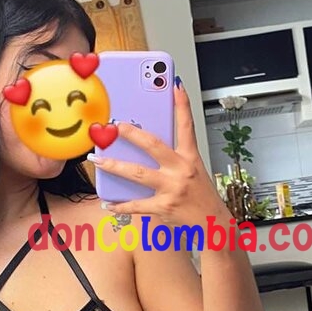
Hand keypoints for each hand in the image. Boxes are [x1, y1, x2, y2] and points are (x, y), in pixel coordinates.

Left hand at [89, 79, 229, 226]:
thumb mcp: (194, 171)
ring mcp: (172, 189)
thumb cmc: (202, 197)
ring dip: (113, 165)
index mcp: (190, 158)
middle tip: (114, 125)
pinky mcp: (164, 207)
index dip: (182, 105)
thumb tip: (146, 147)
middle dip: (131, 133)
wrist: (214, 225)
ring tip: (97, 159)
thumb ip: (173, 159)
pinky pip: (136, 205)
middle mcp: (181, 171)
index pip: (187, 126)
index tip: (175, 86)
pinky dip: (120, 205)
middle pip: (153, 145)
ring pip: (137, 173)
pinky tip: (108, 203)